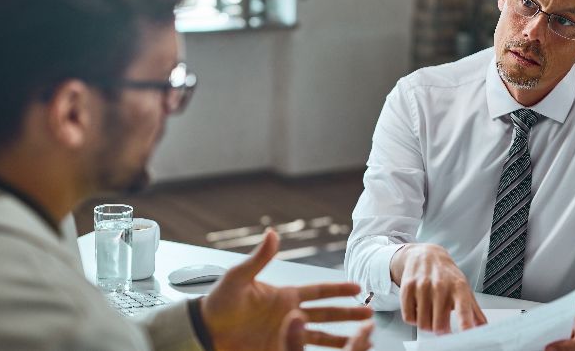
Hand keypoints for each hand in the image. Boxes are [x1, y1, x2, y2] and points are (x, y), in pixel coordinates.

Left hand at [201, 229, 373, 350]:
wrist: (205, 331)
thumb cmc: (218, 302)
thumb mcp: (239, 278)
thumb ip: (259, 258)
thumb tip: (272, 234)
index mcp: (285, 296)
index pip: (318, 291)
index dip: (338, 289)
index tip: (357, 287)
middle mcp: (290, 315)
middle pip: (327, 314)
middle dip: (349, 314)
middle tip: (369, 314)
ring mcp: (286, 335)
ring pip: (322, 336)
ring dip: (342, 337)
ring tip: (363, 339)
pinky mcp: (279, 350)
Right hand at [389, 243, 486, 333]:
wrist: (426, 255)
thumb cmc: (447, 275)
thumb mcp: (464, 289)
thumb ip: (474, 312)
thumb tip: (484, 329)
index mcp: (459, 287)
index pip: (463, 309)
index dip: (465, 325)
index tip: (467, 336)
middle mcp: (441, 285)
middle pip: (439, 325)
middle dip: (441, 330)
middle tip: (442, 324)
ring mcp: (422, 286)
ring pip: (423, 324)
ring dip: (427, 325)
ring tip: (430, 314)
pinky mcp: (407, 288)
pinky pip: (409, 317)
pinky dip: (413, 319)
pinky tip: (419, 309)